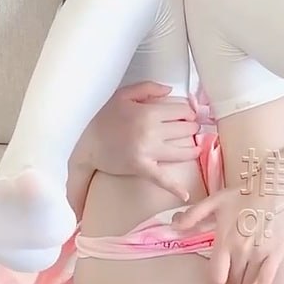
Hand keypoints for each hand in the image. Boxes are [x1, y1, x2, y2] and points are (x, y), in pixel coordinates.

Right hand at [79, 81, 200, 200]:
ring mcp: (148, 151)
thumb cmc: (105, 119)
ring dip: (193, 149)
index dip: (188, 112)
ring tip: (195, 148)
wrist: (88, 145)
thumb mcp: (123, 95)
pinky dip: (174, 188)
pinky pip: (162, 179)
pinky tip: (185, 195)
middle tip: (191, 129)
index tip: (188, 115)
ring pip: (182, 151)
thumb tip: (170, 90)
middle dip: (192, 128)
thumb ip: (148, 88)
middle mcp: (151, 130)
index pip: (182, 110)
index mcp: (148, 112)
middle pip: (186, 129)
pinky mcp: (142, 168)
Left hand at [172, 185, 283, 283]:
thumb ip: (193, 215)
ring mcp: (259, 255)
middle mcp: (241, 252)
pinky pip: (266, 282)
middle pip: (233, 283)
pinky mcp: (275, 255)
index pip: (216, 275)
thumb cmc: (243, 193)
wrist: (274, 186)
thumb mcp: (214, 201)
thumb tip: (173, 226)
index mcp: (225, 241)